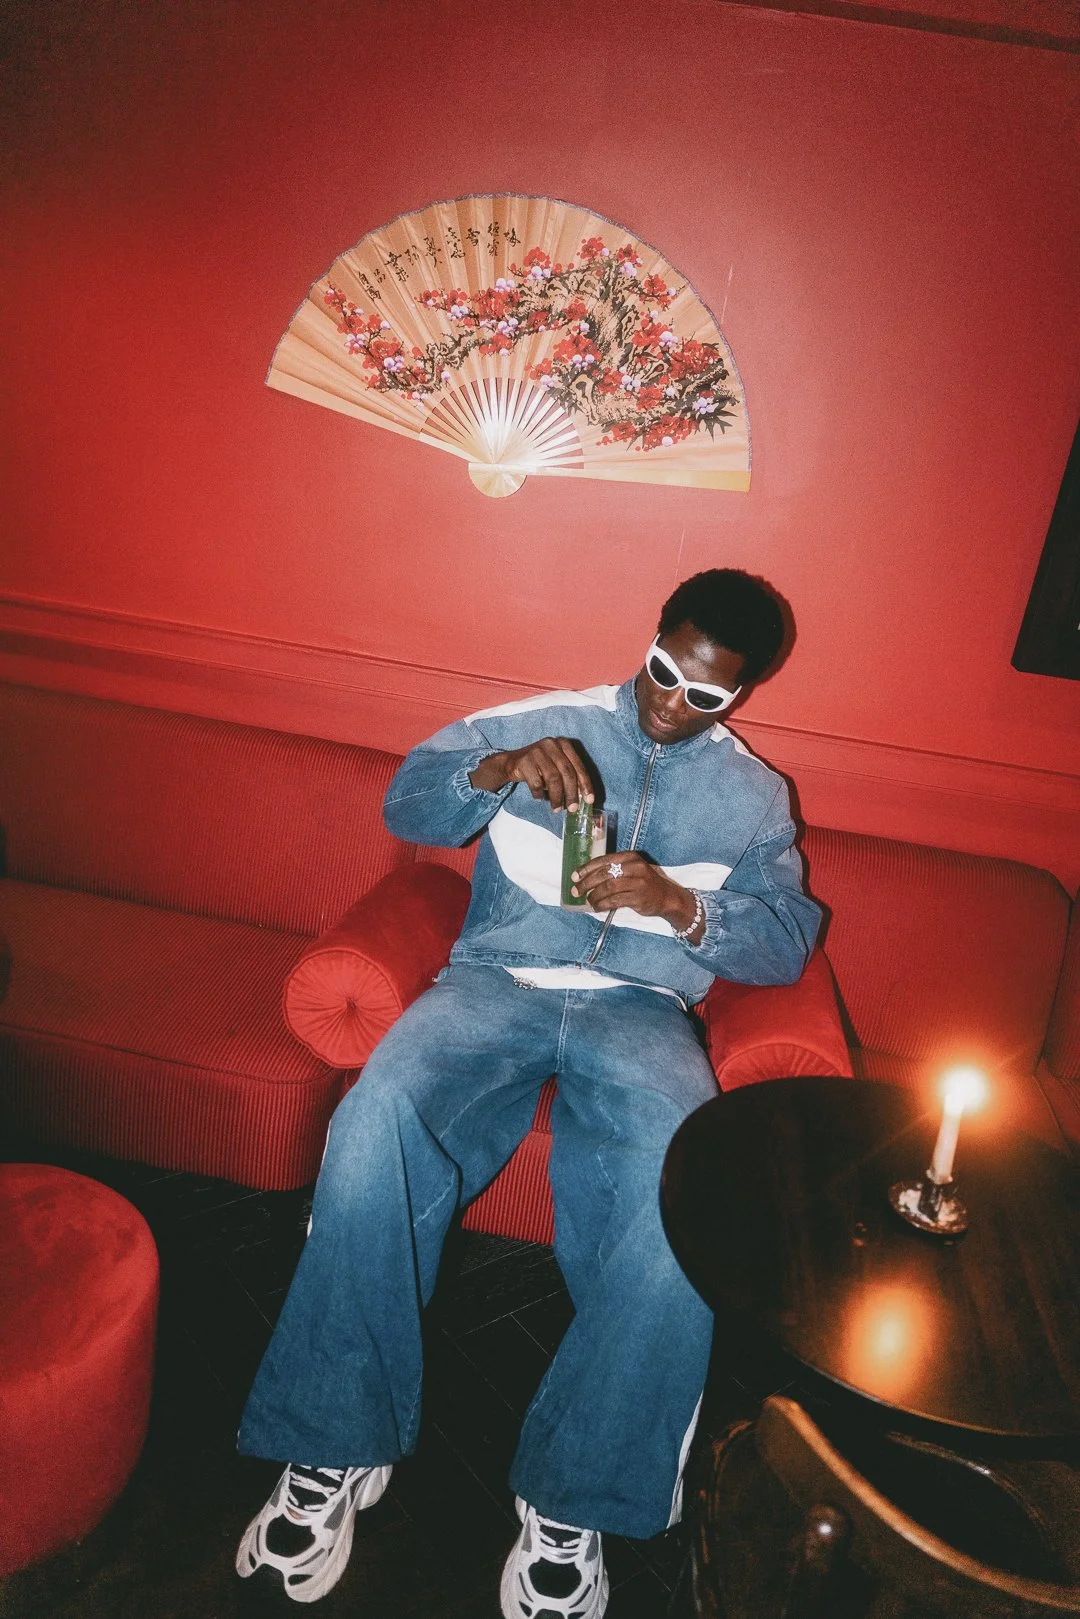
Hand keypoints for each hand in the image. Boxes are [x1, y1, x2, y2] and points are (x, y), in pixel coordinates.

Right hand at [469, 737, 594, 811]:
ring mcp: (537, 751)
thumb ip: (569, 776)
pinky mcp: (524, 760)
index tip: (589, 800)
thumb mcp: (556, 766)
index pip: (578, 766)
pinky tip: (539, 797)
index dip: (585, 784)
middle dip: (571, 793)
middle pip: (567, 772)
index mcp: (564, 744)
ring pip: (553, 778)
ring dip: (556, 797)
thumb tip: (583, 797)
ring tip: (556, 808)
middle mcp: (551, 744)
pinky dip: (539, 793)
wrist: (512, 763)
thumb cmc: (540, 767)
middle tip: (572, 808)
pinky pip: (536, 782)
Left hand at [571, 850, 700, 936]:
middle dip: (586, 883)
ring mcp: (638, 883)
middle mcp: (635, 867)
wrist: (666, 897)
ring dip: (594, 896)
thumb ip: (613, 869)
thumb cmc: (643, 883)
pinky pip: (615, 901)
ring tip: (588, 901)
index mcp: (630, 857)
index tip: (574, 876)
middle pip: (604, 874)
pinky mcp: (638, 898)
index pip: (603, 860)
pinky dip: (602, 904)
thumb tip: (585, 877)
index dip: (586, 868)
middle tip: (576, 891)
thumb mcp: (631, 869)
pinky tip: (597, 907)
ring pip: (608, 888)